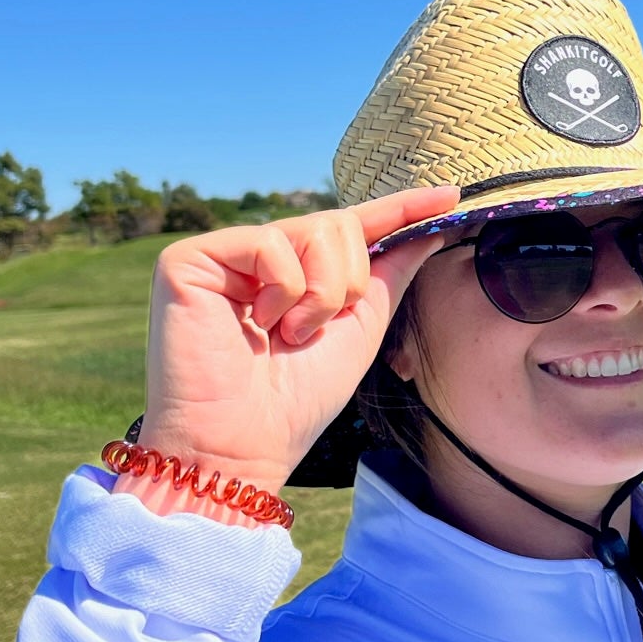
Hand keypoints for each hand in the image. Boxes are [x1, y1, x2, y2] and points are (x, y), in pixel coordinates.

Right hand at [128, 187, 459, 496]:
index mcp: (298, 273)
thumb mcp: (359, 332)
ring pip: (314, 230)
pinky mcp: (191, 259)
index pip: (354, 227)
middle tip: (311, 334)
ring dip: (320, 296)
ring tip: (285, 335)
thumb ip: (388, 277)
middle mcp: (261, 257)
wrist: (239, 447)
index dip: (401, 208)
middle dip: (348, 285)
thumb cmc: (294, 403)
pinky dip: (282, 292)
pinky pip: (270, 243)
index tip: (451, 194)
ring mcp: (225, 255)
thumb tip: (430, 233)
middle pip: (339, 225)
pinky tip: (257, 325)